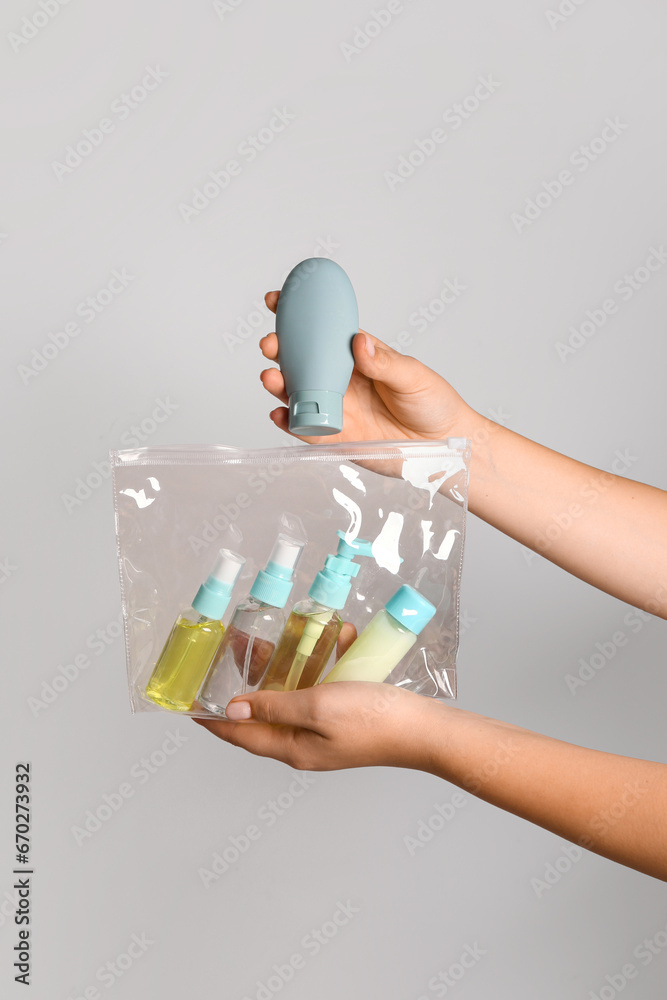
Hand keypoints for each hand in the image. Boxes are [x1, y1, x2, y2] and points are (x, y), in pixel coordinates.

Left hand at [193, 620, 441, 769]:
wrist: (425, 729)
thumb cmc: (373, 720)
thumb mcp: (316, 706)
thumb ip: (274, 705)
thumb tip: (232, 708)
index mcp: (291, 747)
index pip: (239, 733)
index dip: (211, 718)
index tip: (188, 702)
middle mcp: (304, 743)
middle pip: (263, 712)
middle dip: (248, 682)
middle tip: (235, 651)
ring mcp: (325, 731)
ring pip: (292, 696)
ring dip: (286, 668)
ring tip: (276, 641)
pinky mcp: (345, 717)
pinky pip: (323, 688)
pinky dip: (323, 665)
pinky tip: (334, 639)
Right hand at [259, 290, 476, 444]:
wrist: (445, 445)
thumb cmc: (434, 404)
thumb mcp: (413, 376)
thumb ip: (384, 362)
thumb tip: (359, 342)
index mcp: (358, 358)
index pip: (323, 333)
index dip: (298, 317)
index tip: (276, 301)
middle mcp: (342, 381)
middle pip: (302, 362)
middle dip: (280, 351)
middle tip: (271, 344)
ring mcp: (337, 409)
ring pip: (299, 394)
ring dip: (279, 385)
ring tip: (271, 378)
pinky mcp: (337, 438)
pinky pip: (308, 430)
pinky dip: (290, 422)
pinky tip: (279, 413)